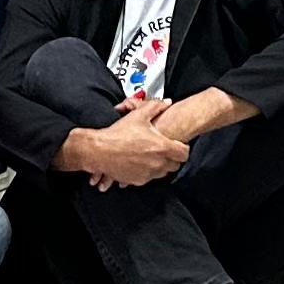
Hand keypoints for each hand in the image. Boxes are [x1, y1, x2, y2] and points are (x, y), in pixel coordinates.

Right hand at [67, 107, 188, 187]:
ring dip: (161, 165)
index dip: (183, 148)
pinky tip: (141, 161)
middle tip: (165, 149)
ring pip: (163, 172)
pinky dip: (148, 171)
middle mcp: (157, 163)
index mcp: (161, 147)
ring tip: (151, 154)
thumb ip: (155, 107)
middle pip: (175, 165)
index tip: (178, 145)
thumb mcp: (138, 116)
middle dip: (173, 157)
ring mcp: (148, 173)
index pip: (184, 153)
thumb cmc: (117, 134)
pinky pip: (149, 177)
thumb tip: (167, 102)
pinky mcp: (138, 181)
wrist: (99, 151)